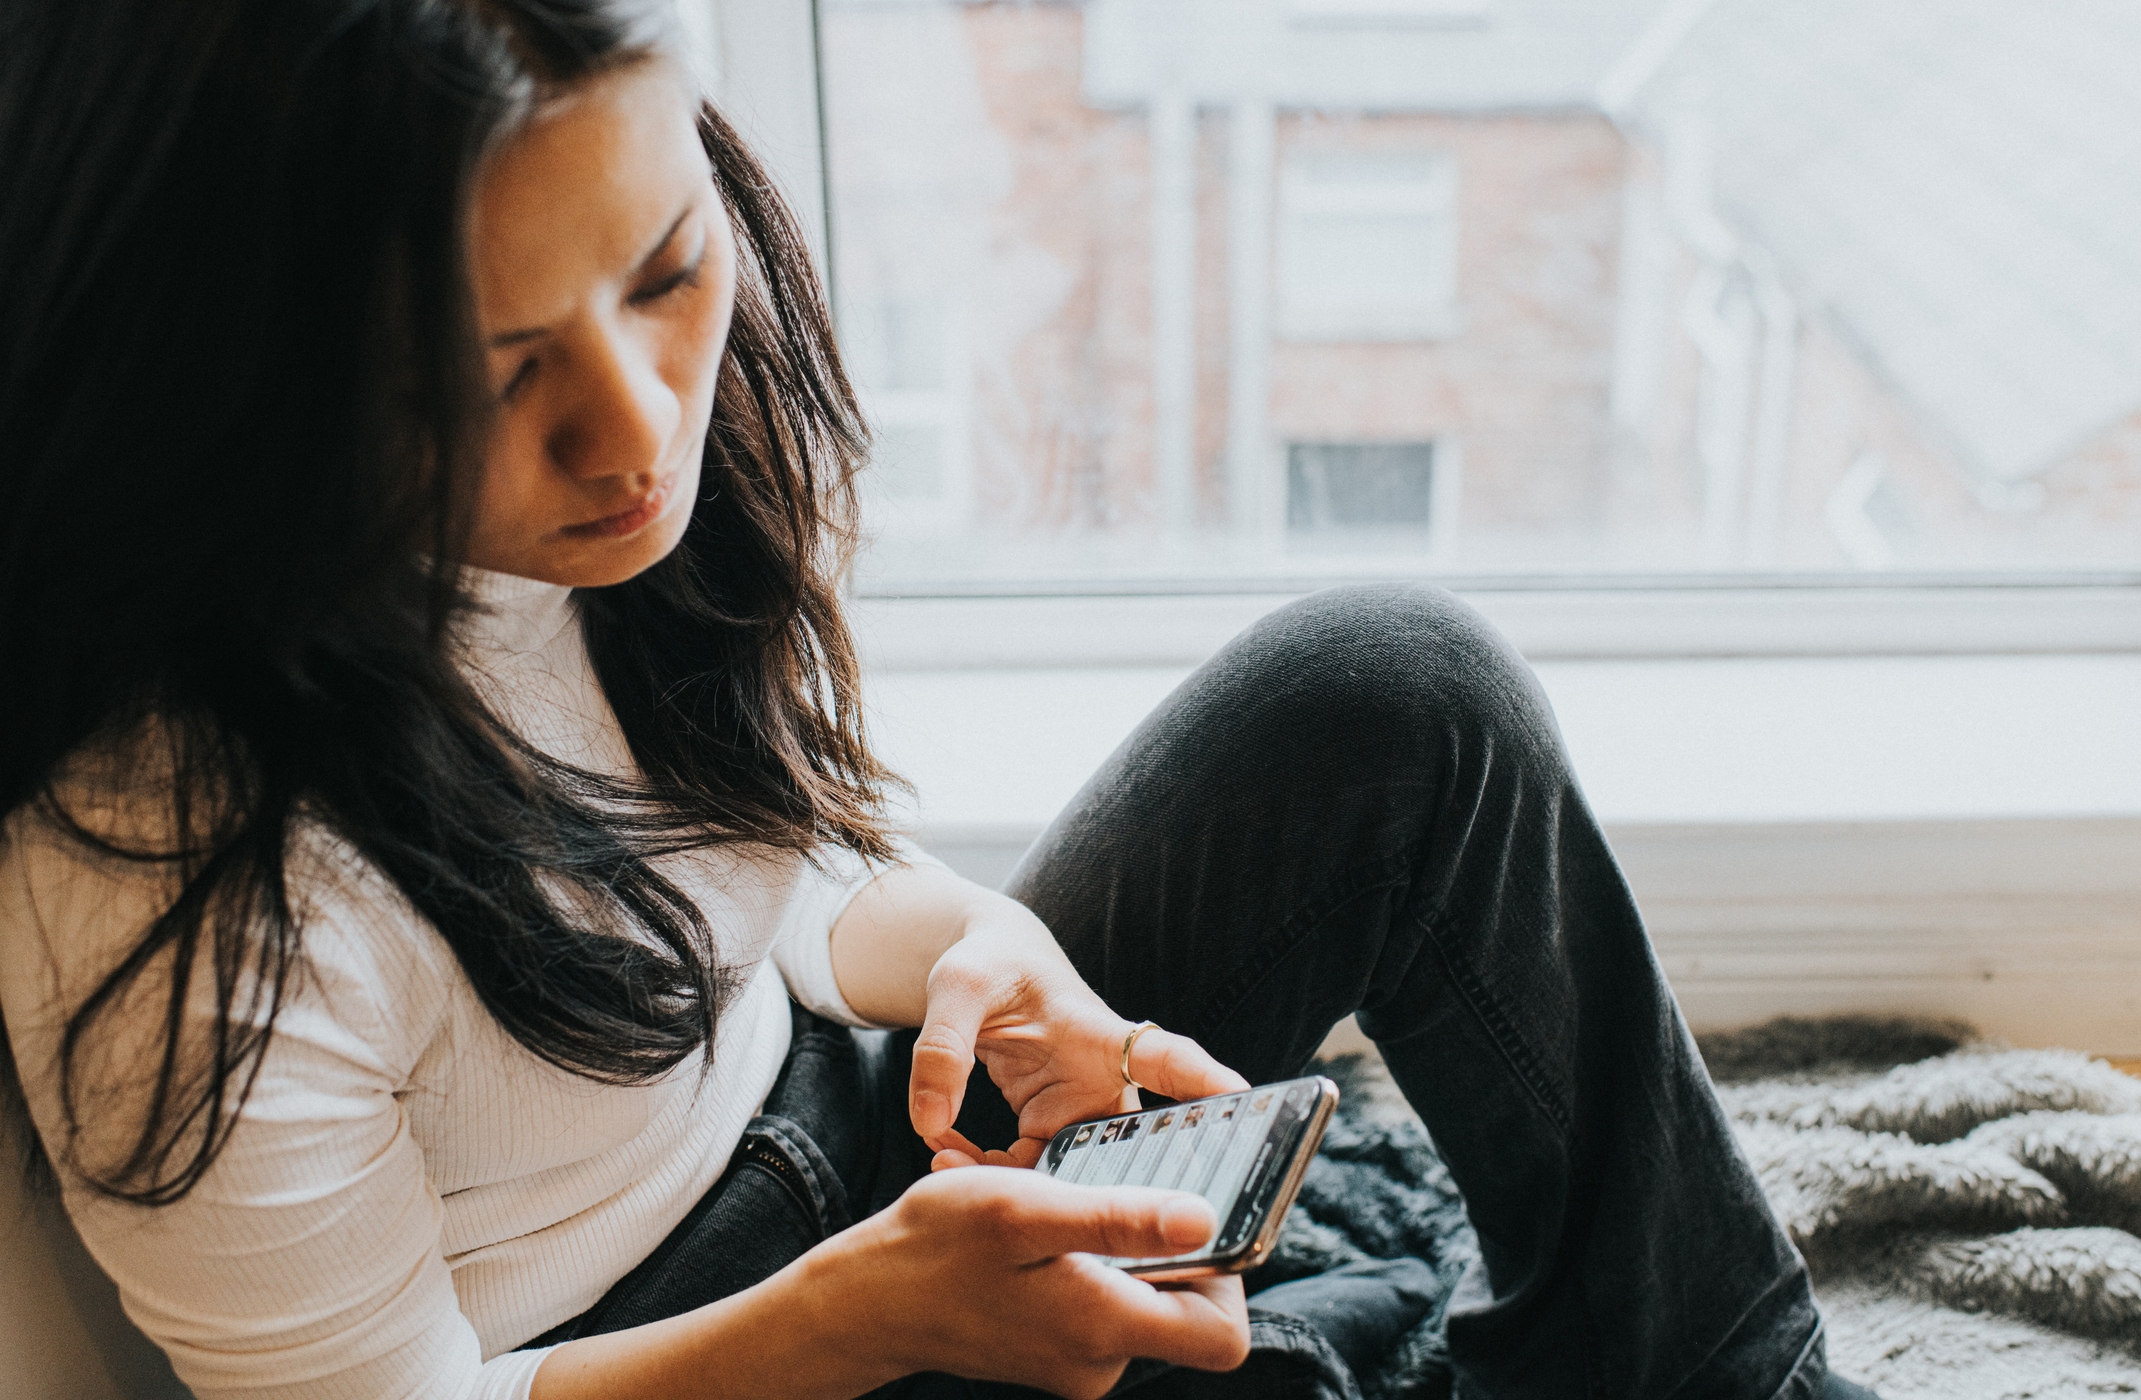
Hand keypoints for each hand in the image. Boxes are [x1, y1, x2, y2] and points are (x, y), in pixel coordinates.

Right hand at [807, 1166, 1249, 1397]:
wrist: (866, 1300)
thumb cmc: (938, 1246)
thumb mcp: (1028, 1209)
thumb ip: (1118, 1219)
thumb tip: (1204, 1220)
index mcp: (1106, 1328)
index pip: (1224, 1335)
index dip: (1232, 1278)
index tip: (1197, 1217)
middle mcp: (1101, 1360)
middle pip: (1188, 1313)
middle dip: (1165, 1245)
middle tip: (1119, 1189)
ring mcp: (1077, 1361)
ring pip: (1140, 1299)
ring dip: (1117, 1246)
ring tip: (1063, 1204)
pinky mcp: (1055, 1350)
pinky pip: (1100, 1303)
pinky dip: (1085, 1262)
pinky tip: (1040, 1229)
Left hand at [910, 910, 1248, 1168]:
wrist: (987, 976)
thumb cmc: (986, 966)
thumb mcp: (957, 988)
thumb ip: (943, 1047)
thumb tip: (929, 1123)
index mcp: (1099, 1034)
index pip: (1163, 1057)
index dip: (1202, 1081)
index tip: (1240, 1099)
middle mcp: (1105, 1080)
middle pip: (1131, 1146)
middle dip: (1101, 1188)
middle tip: (1048, 1212)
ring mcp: (1081, 1113)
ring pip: (1072, 1175)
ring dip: (1016, 1185)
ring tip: (943, 1161)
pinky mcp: (1053, 1132)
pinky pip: (1031, 1174)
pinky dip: (989, 1175)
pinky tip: (943, 1154)